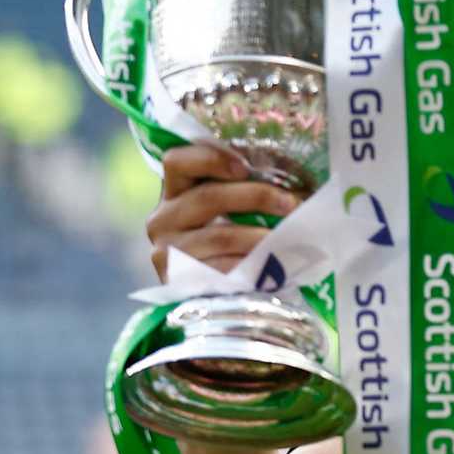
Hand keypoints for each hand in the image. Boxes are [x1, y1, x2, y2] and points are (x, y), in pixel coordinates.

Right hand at [146, 145, 299, 279]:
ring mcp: (167, 250)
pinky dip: (250, 264)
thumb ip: (241, 190)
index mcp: (174, 191)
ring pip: (220, 235)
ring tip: (288, 236)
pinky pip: (221, 268)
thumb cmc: (226, 241)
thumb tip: (288, 182)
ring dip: (259, 234)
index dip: (210, 158)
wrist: (209, 295)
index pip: (177, 161)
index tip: (246, 166)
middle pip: (208, 197)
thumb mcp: (226, 211)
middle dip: (256, 196)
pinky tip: (269, 263)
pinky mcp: (180, 279)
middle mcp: (163, 218)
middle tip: (290, 203)